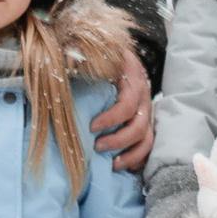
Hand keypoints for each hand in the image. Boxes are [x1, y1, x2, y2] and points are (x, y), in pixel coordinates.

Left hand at [92, 43, 154, 170]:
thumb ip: (82, 56)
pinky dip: (138, 158)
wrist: (124, 57)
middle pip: (141, 126)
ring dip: (131, 154)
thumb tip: (68, 61)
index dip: (113, 117)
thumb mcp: (97, 52)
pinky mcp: (145, 123)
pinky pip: (148, 145)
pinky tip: (124, 166)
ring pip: (148, 139)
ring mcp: (147, 113)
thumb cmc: (106, 57)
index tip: (92, 126)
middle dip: (119, 140)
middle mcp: (145, 99)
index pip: (129, 103)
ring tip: (113, 164)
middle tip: (97, 146)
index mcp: (134, 80)